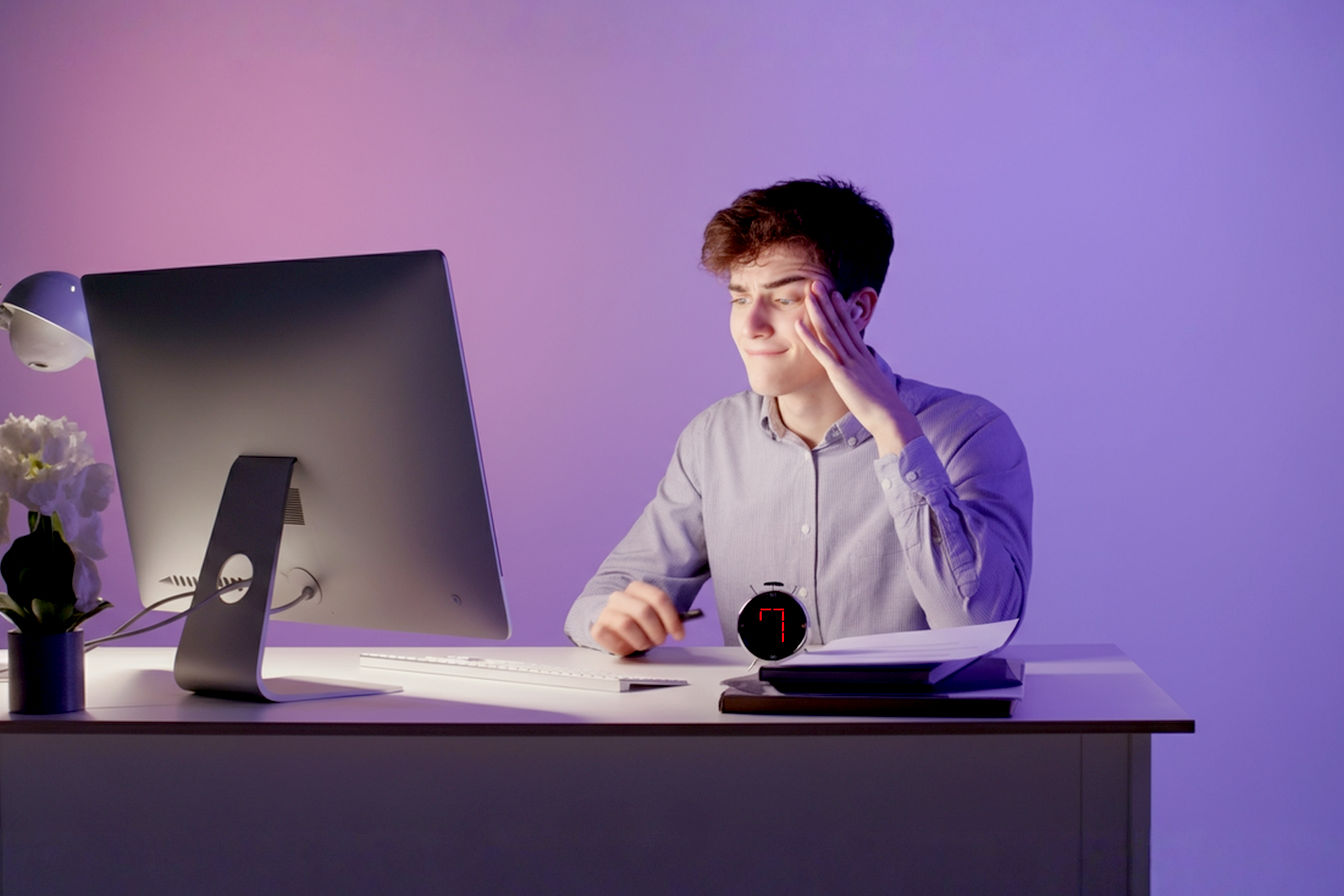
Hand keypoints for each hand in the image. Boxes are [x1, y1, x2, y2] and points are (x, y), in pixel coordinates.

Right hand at [590, 581, 685, 655]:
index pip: (658, 598)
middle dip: (657, 631)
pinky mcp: (597, 629)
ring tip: (644, 644)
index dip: (672, 618)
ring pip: (626, 624)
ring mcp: (606, 612)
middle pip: (644, 611)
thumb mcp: (654, 617)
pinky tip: (628, 646)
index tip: (679, 634)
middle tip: (659, 640)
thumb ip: (667, 618)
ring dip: (641, 640)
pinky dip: (624, 646)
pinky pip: (611, 638)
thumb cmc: (638, 624)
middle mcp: (619, 597)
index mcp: (636, 588)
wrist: (612, 629)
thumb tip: (681, 628)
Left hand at [794, 282, 922, 455]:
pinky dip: (809, 337)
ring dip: (818, 312)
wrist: (890, 417)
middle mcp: (856, 355)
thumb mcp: (873, 386)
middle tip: (817, 283)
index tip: (833, 294)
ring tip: (809, 294)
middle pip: (840, 323)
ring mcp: (849, 362)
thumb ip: (865, 376)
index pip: (850, 327)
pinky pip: (822, 352)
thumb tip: (863, 375)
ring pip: (830, 332)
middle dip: (827, 302)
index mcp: (864, 357)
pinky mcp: (841, 374)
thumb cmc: (882, 407)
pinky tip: (798, 325)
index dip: (840, 309)